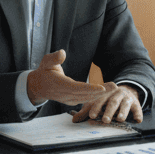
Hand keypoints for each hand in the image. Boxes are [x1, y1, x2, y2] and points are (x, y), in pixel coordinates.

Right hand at [27, 50, 144, 123]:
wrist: (39, 86)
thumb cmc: (44, 71)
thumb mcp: (46, 61)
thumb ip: (54, 58)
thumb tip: (62, 53)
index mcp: (59, 85)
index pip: (76, 88)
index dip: (89, 89)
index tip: (102, 88)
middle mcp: (65, 94)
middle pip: (85, 94)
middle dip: (101, 92)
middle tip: (115, 87)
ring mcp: (69, 99)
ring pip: (87, 98)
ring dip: (101, 94)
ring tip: (114, 88)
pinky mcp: (72, 100)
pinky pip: (86, 99)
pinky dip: (96, 96)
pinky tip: (107, 92)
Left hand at [69, 83, 141, 124]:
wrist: (126, 91)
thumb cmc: (107, 100)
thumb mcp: (96, 103)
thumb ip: (86, 111)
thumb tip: (74, 120)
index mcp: (105, 92)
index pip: (100, 99)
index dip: (95, 107)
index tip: (91, 116)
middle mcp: (117, 93)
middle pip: (113, 102)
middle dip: (109, 111)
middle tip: (105, 120)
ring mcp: (127, 98)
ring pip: (125, 104)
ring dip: (123, 112)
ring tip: (120, 119)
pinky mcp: (136, 103)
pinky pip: (137, 109)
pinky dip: (138, 114)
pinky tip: (138, 120)